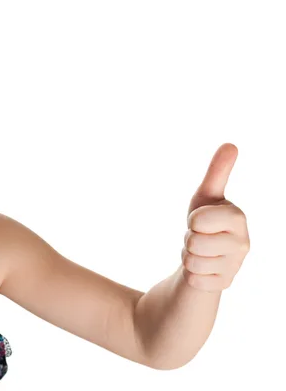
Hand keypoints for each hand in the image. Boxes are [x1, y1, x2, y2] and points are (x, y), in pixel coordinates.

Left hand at [181, 143, 249, 291]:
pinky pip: (194, 280)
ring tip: (200, 252)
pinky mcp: (224, 285)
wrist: (203, 255)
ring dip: (188, 257)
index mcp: (238, 218)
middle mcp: (243, 244)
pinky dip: (191, 275)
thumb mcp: (205, 196)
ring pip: (192, 262)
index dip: (192, 220)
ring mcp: (235, 266)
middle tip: (198, 238)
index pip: (198, 220)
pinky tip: (202, 270)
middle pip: (193, 242)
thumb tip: (231, 144)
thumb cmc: (204, 222)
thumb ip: (217, 172)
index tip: (199, 221)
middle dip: (187, 239)